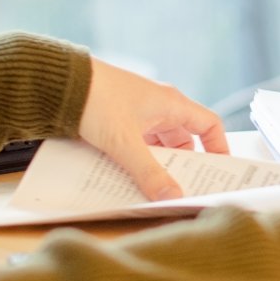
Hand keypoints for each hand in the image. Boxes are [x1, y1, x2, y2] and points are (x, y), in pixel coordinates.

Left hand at [77, 57, 229, 199]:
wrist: (59, 83)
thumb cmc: (96, 100)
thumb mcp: (125, 142)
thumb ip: (149, 172)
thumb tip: (173, 197)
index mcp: (171, 104)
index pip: (208, 124)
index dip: (218, 146)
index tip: (220, 170)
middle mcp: (158, 108)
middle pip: (183, 139)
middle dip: (185, 165)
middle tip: (187, 190)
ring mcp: (137, 114)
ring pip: (158, 145)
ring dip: (158, 165)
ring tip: (157, 190)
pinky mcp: (118, 121)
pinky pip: (137, 145)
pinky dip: (138, 162)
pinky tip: (130, 179)